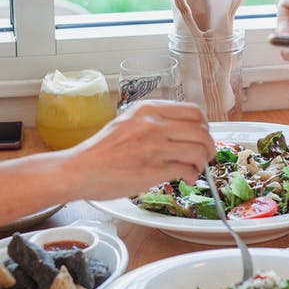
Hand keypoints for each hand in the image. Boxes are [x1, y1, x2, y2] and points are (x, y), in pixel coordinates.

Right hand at [64, 100, 212, 199]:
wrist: (79, 170)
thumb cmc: (100, 151)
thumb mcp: (127, 123)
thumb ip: (152, 123)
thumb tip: (179, 131)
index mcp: (148, 109)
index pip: (193, 111)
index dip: (204, 126)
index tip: (202, 136)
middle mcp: (154, 124)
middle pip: (201, 130)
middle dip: (208, 145)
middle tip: (205, 155)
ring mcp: (155, 146)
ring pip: (199, 150)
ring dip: (202, 162)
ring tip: (195, 170)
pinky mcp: (154, 169)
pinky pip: (188, 169)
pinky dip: (192, 175)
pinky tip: (186, 179)